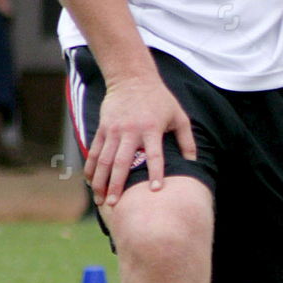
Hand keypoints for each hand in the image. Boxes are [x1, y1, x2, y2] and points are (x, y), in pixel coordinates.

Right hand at [86, 75, 195, 207]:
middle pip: (122, 162)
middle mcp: (131, 131)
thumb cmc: (160, 99)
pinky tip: (89, 182)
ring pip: (104, 160)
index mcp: (151, 129)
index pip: (154, 155)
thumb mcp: (179, 115)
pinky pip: (94, 151)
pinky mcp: (103, 128)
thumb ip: (187, 140)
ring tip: (100, 200)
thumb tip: (193, 162)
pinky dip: (90, 167)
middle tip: (115, 204)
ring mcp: (114, 130)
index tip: (155, 191)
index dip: (156, 173)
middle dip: (117, 184)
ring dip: (100, 181)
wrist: (132, 78)